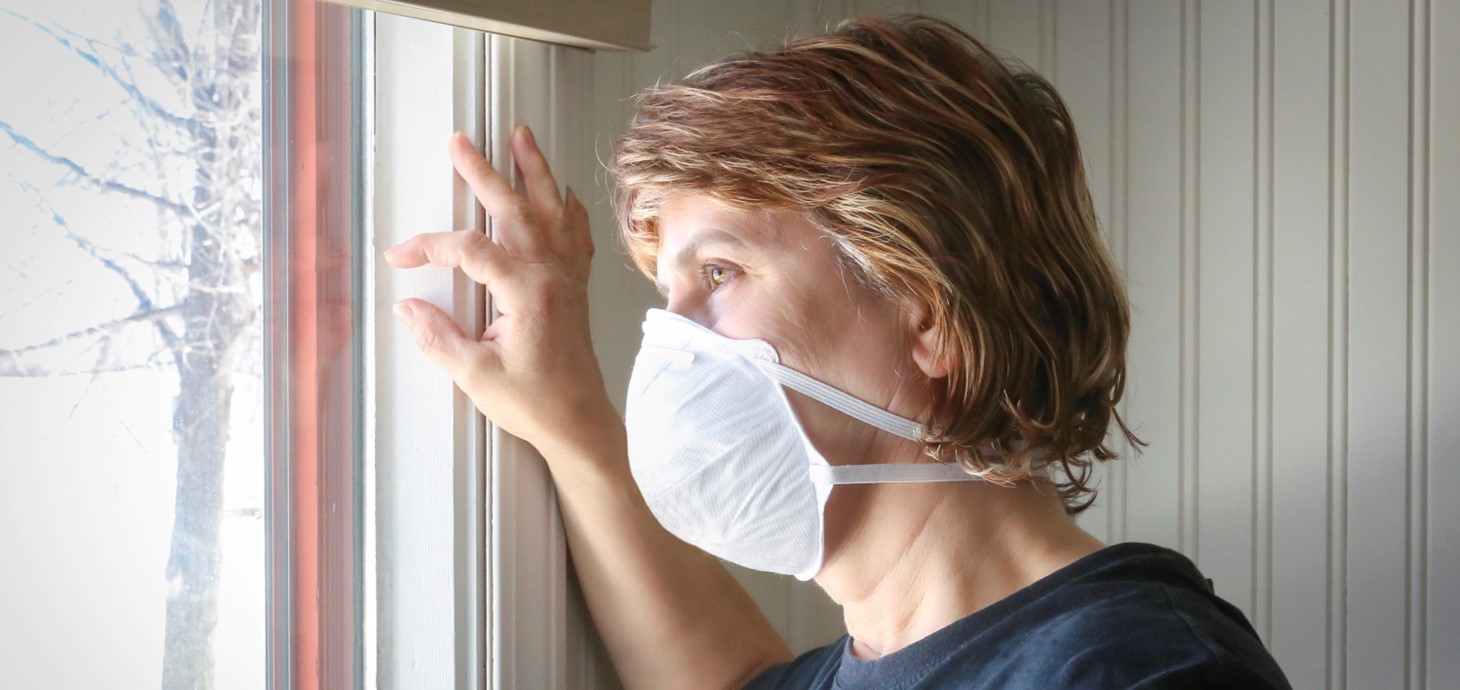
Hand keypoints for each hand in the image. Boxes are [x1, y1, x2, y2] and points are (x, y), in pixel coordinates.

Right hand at [384, 126, 617, 459]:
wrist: (580, 422)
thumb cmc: (536, 403)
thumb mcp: (475, 376)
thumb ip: (438, 338)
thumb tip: (407, 309)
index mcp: (527, 291)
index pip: (470, 250)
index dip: (430, 247)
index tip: (401, 257)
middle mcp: (552, 275)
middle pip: (514, 210)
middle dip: (484, 172)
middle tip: (462, 143)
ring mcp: (568, 279)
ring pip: (552, 211)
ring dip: (535, 172)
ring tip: (522, 137)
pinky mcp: (575, 289)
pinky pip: (576, 236)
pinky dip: (568, 209)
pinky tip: (565, 194)